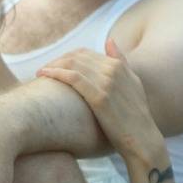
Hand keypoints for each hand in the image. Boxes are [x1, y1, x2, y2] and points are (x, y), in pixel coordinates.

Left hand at [38, 39, 165, 165]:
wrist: (142, 141)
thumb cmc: (135, 117)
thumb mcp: (133, 84)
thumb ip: (121, 62)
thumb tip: (109, 41)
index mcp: (118, 66)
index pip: (84, 53)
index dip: (65, 58)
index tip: (53, 67)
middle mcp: (113, 70)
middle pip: (76, 57)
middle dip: (57, 61)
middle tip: (43, 70)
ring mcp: (107, 82)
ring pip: (72, 64)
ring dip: (52, 65)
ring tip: (40, 73)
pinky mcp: (100, 97)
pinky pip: (73, 78)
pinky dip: (56, 73)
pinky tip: (44, 75)